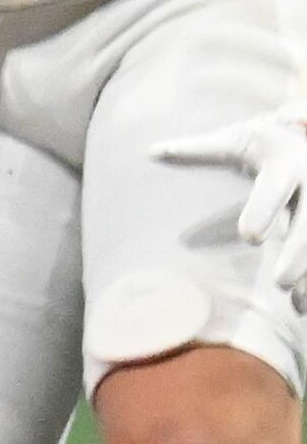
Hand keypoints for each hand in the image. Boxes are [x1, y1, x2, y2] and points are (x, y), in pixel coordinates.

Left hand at [157, 114, 306, 299]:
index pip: (274, 188)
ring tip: (296, 301)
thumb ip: (199, 149)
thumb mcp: (235, 141)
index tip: (251, 237)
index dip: (264, 211)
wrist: (306, 137)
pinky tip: (303, 306)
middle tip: (281, 281)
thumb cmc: (264, 143)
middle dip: (299, 252)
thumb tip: (152, 151)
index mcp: (284, 162)